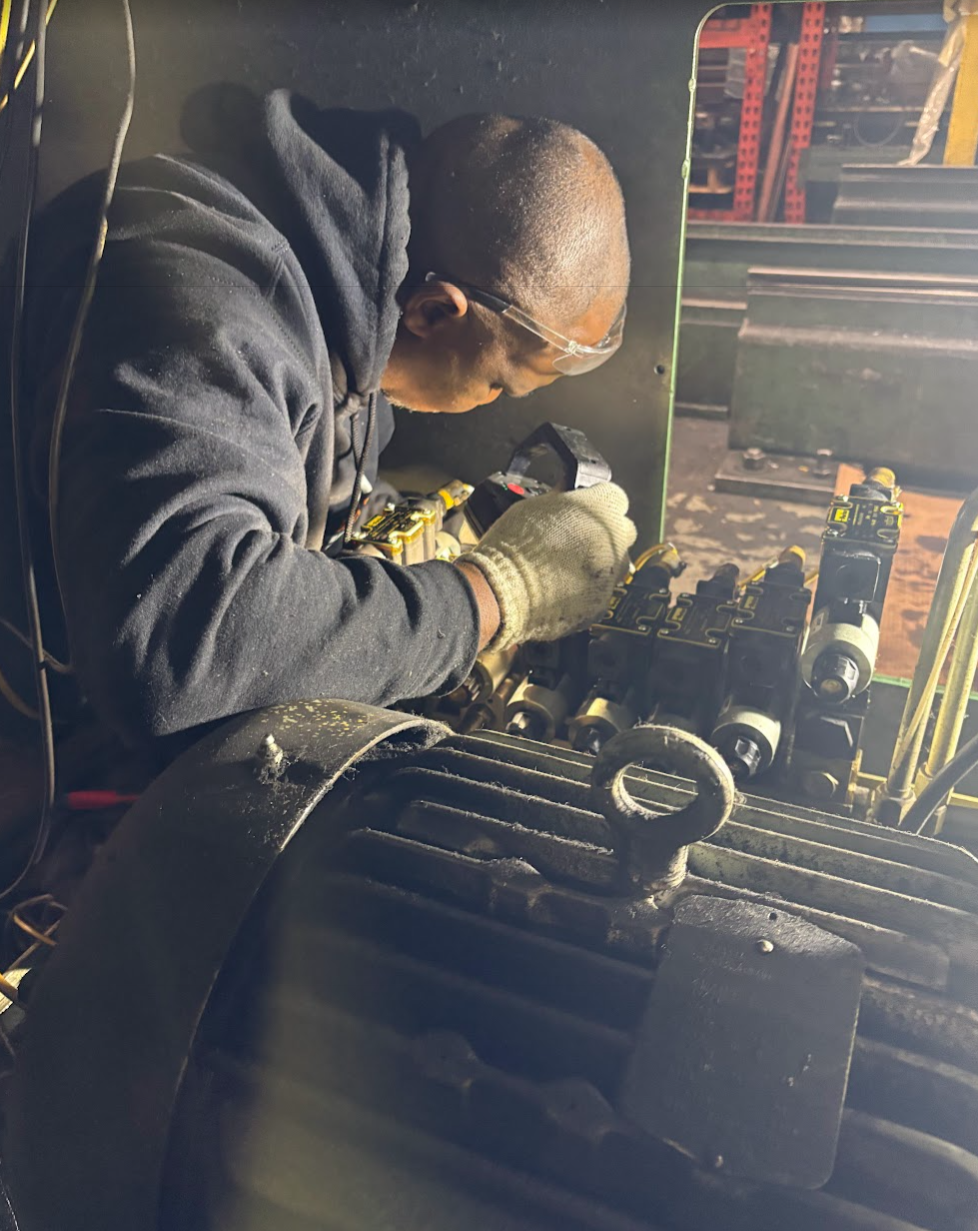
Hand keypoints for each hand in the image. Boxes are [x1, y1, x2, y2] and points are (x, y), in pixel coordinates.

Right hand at [459, 483, 636, 649]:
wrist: (504, 592)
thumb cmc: (514, 548)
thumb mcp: (533, 506)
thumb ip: (560, 501)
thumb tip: (563, 497)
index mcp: (601, 508)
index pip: (614, 496)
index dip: (597, 502)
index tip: (584, 509)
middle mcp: (615, 540)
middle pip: (623, 531)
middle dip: (605, 533)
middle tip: (577, 538)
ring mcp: (611, 574)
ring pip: (615, 564)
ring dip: (598, 563)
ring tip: (565, 566)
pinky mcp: (601, 604)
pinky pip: (599, 593)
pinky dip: (585, 591)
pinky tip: (561, 588)